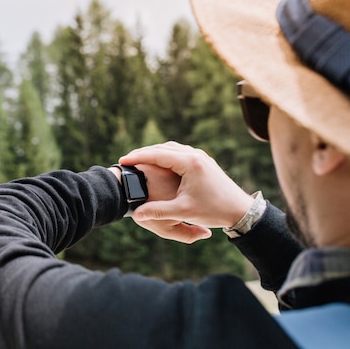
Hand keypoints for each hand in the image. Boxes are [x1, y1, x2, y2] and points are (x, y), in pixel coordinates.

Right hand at [119, 142, 253, 242]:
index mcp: (190, 163)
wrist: (241, 210)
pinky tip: (158, 163)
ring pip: (171, 149)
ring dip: (154, 153)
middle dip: (143, 153)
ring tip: (138, 160)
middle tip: (126, 159)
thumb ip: (158, 212)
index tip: (122, 161)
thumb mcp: (183, 212)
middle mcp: (195, 155)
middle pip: (163, 148)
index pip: (157, 154)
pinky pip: (179, 153)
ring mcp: (201, 156)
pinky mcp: (203, 161)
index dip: (138, 157)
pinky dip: (165, 155)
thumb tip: (136, 215)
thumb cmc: (213, 211)